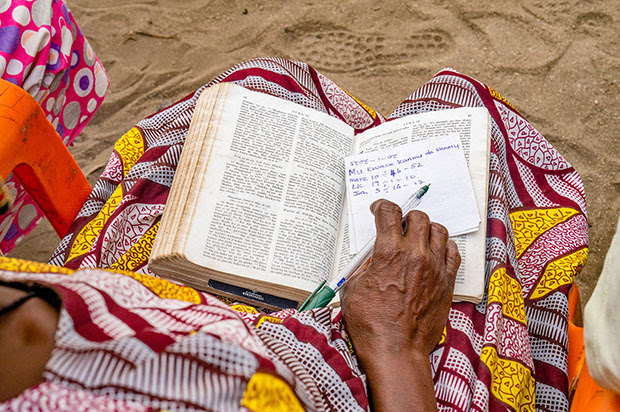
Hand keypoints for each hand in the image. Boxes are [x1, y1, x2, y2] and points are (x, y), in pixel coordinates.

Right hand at [340, 199, 459, 410]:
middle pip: (417, 217)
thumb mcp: (353, 288)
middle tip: (398, 227)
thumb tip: (372, 256)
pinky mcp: (447, 282)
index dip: (381, 206)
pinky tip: (434, 252)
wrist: (396, 350)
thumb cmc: (371, 324)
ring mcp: (434, 267)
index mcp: (388, 252)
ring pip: (438, 230)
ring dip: (426, 229)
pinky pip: (453, 251)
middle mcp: (414, 254)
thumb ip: (364, 266)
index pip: (389, 212)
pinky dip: (444, 246)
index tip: (379, 210)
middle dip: (405, 218)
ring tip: (417, 238)